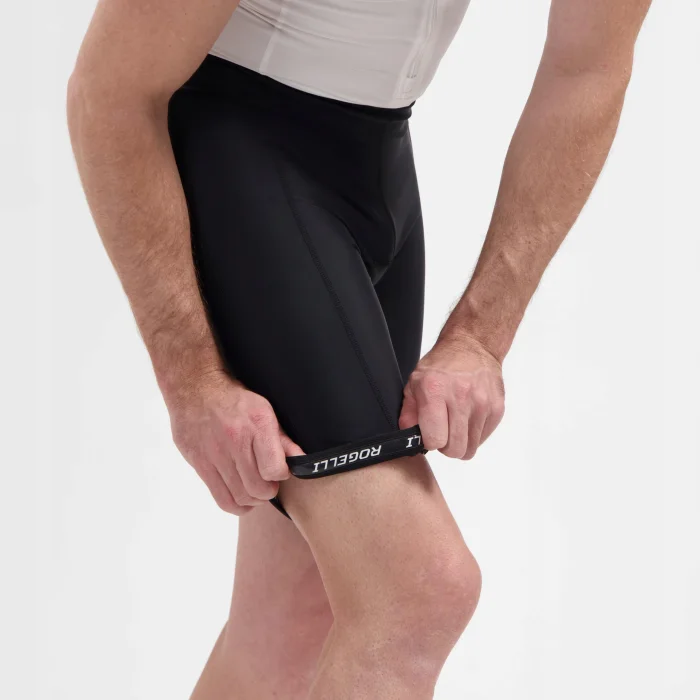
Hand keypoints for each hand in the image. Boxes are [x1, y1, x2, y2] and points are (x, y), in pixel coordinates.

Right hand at [165, 370, 303, 514]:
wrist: (195, 388)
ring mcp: (215, 454)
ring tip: (255, 488)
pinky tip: (242, 497)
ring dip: (254, 498)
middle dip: (269, 490)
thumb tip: (301, 459)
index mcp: (256, 424)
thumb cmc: (234, 399)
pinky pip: (222, 498)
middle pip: (258, 488)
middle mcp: (235, 440)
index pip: (274, 468)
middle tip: (269, 482)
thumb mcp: (264, 410)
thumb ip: (283, 438)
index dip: (281, 474)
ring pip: (241, 496)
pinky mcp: (200, 464)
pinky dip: (237, 505)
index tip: (280, 469)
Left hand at [399, 332, 505, 459]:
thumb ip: (409, 413)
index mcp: (435, 391)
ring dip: (460, 442)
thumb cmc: (442, 364)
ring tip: (455, 424)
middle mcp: (461, 398)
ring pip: (470, 448)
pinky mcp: (497, 408)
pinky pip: (482, 439)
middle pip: (455, 449)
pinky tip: (467, 417)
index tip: (429, 433)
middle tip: (442, 431)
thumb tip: (409, 438)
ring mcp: (482, 404)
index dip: (430, 441)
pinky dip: (473, 434)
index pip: (435, 440)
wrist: (473, 346)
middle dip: (446, 446)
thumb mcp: (415, 383)